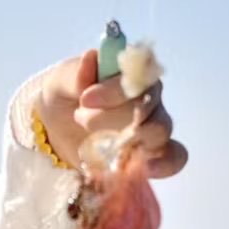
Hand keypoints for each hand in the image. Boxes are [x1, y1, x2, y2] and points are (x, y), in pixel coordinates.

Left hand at [35, 48, 188, 179]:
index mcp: (130, 71)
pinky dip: (162, 164)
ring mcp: (151, 126)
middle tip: (81, 120)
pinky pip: (172, 158)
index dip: (115, 88)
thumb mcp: (60, 81)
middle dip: (115, 116)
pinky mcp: (150, 154)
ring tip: (105, 148)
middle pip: (150, 105)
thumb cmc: (64, 95)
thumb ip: (75, 74)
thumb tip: (91, 59)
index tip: (85, 99)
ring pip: (160, 130)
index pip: (137, 74)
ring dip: (133, 141)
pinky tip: (146, 169)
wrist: (56, 130)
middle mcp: (147, 96)